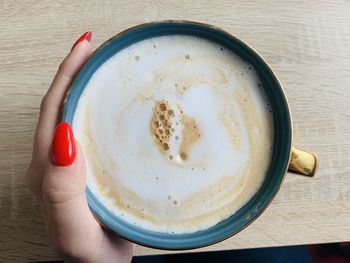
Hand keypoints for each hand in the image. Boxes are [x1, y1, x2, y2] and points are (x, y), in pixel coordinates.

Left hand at [26, 32, 132, 262]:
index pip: (54, 111)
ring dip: (90, 86)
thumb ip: (60, 190)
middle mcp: (59, 161)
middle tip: (97, 48)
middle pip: (63, 105)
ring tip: (108, 67)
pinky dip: (104, 108)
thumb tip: (65, 137)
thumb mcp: (72, 230)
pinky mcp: (93, 168)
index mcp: (49, 169)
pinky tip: (119, 104)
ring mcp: (76, 164)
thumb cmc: (88, 256)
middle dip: (77, 72)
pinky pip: (95, 130)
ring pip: (79, 115)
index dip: (67, 77)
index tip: (84, 50)